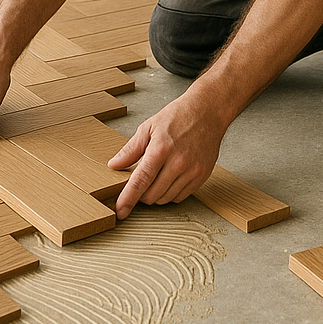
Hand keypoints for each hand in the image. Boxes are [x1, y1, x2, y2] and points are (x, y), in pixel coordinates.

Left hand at [107, 91, 227, 218]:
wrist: (207, 112)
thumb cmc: (178, 116)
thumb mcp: (149, 126)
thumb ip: (131, 149)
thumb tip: (114, 165)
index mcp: (161, 149)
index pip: (140, 181)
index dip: (128, 199)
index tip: (120, 211)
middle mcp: (178, 163)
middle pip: (152, 194)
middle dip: (141, 194)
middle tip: (140, 181)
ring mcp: (192, 171)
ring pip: (165, 199)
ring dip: (155, 194)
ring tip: (156, 176)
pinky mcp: (202, 176)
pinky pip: (180, 196)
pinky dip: (171, 193)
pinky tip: (170, 178)